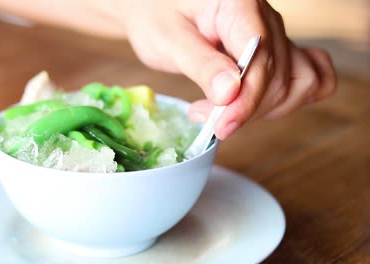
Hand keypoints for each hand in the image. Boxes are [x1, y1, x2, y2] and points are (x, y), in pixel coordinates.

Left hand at [121, 0, 335, 138]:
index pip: (260, 58)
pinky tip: (255, 105)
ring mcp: (274, 34)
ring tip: (219, 111)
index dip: (246, 100)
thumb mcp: (168, 40)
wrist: (156, 8)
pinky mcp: (273, 50)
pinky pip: (307, 76)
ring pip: (297, 82)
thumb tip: (231, 94)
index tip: (223, 126)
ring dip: (262, 108)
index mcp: (239, 5)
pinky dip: (287, 98)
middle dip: (246, 108)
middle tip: (203, 115)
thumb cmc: (157, 16)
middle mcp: (265, 17)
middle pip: (279, 76)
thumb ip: (202, 65)